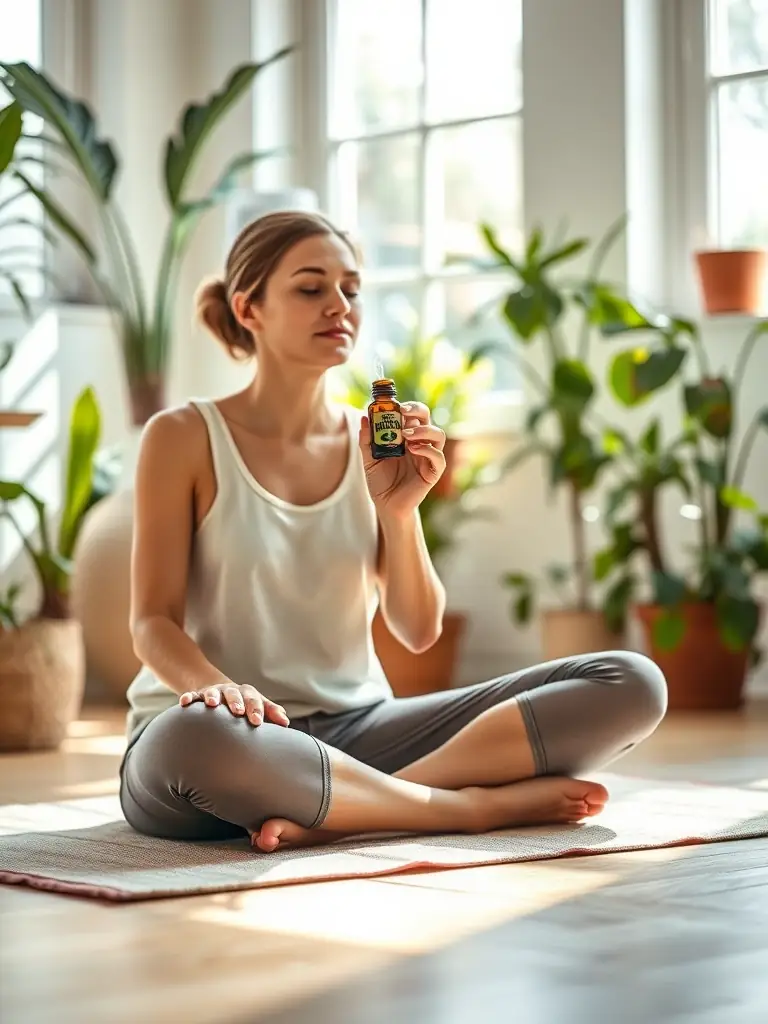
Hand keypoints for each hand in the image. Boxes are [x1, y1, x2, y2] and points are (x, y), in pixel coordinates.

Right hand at [179, 682, 289, 727]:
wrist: (220, 691)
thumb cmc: (243, 704)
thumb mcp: (257, 705)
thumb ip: (270, 712)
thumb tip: (286, 722)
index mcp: (246, 694)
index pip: (254, 699)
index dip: (256, 710)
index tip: (257, 722)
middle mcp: (230, 691)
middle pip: (234, 693)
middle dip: (236, 702)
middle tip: (238, 712)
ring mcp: (213, 692)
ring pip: (213, 692)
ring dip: (213, 696)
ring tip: (212, 704)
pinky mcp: (197, 695)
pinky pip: (192, 695)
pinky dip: (188, 698)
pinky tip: (184, 702)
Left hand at [360, 401, 445, 517]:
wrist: (386, 505)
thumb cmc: (380, 481)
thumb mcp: (369, 459)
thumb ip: (366, 440)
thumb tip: (364, 417)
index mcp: (406, 436)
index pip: (411, 414)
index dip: (404, 406)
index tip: (391, 404)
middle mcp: (419, 443)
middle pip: (427, 417)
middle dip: (417, 409)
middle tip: (402, 411)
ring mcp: (428, 457)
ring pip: (438, 434)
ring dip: (423, 430)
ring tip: (405, 434)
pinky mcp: (432, 472)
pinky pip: (439, 457)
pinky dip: (428, 450)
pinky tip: (413, 449)